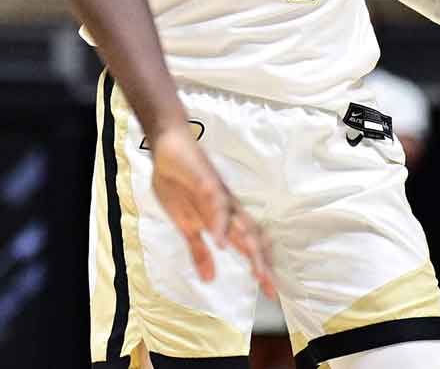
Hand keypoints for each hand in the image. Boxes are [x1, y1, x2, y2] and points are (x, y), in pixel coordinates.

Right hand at [148, 127, 274, 295]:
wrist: (167, 147)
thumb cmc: (176, 182)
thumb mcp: (185, 225)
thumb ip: (198, 250)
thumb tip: (209, 279)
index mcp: (223, 220)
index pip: (247, 247)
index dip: (260, 268)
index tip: (271, 293)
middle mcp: (228, 210)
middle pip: (251, 240)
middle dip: (262, 265)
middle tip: (272, 290)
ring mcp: (220, 197)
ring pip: (241, 225)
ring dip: (251, 249)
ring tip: (259, 273)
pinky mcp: (207, 184)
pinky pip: (217, 207)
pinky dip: (220, 226)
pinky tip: (221, 243)